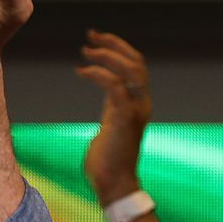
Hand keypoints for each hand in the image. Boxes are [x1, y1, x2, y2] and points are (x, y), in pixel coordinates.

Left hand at [77, 30, 152, 204]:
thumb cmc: (107, 160)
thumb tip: (102, 93)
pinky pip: (115, 86)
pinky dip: (98, 74)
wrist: (113, 183)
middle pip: (137, 62)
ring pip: (131, 70)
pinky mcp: (125, 119)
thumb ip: (111, 106)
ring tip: (86, 51)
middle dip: (114, 44)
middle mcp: (141, 104)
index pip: (136, 66)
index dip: (118, 48)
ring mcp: (135, 111)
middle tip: (90, 37)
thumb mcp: (110, 125)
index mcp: (138, 104)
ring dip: (107, 56)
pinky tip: (81, 71)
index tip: (96, 40)